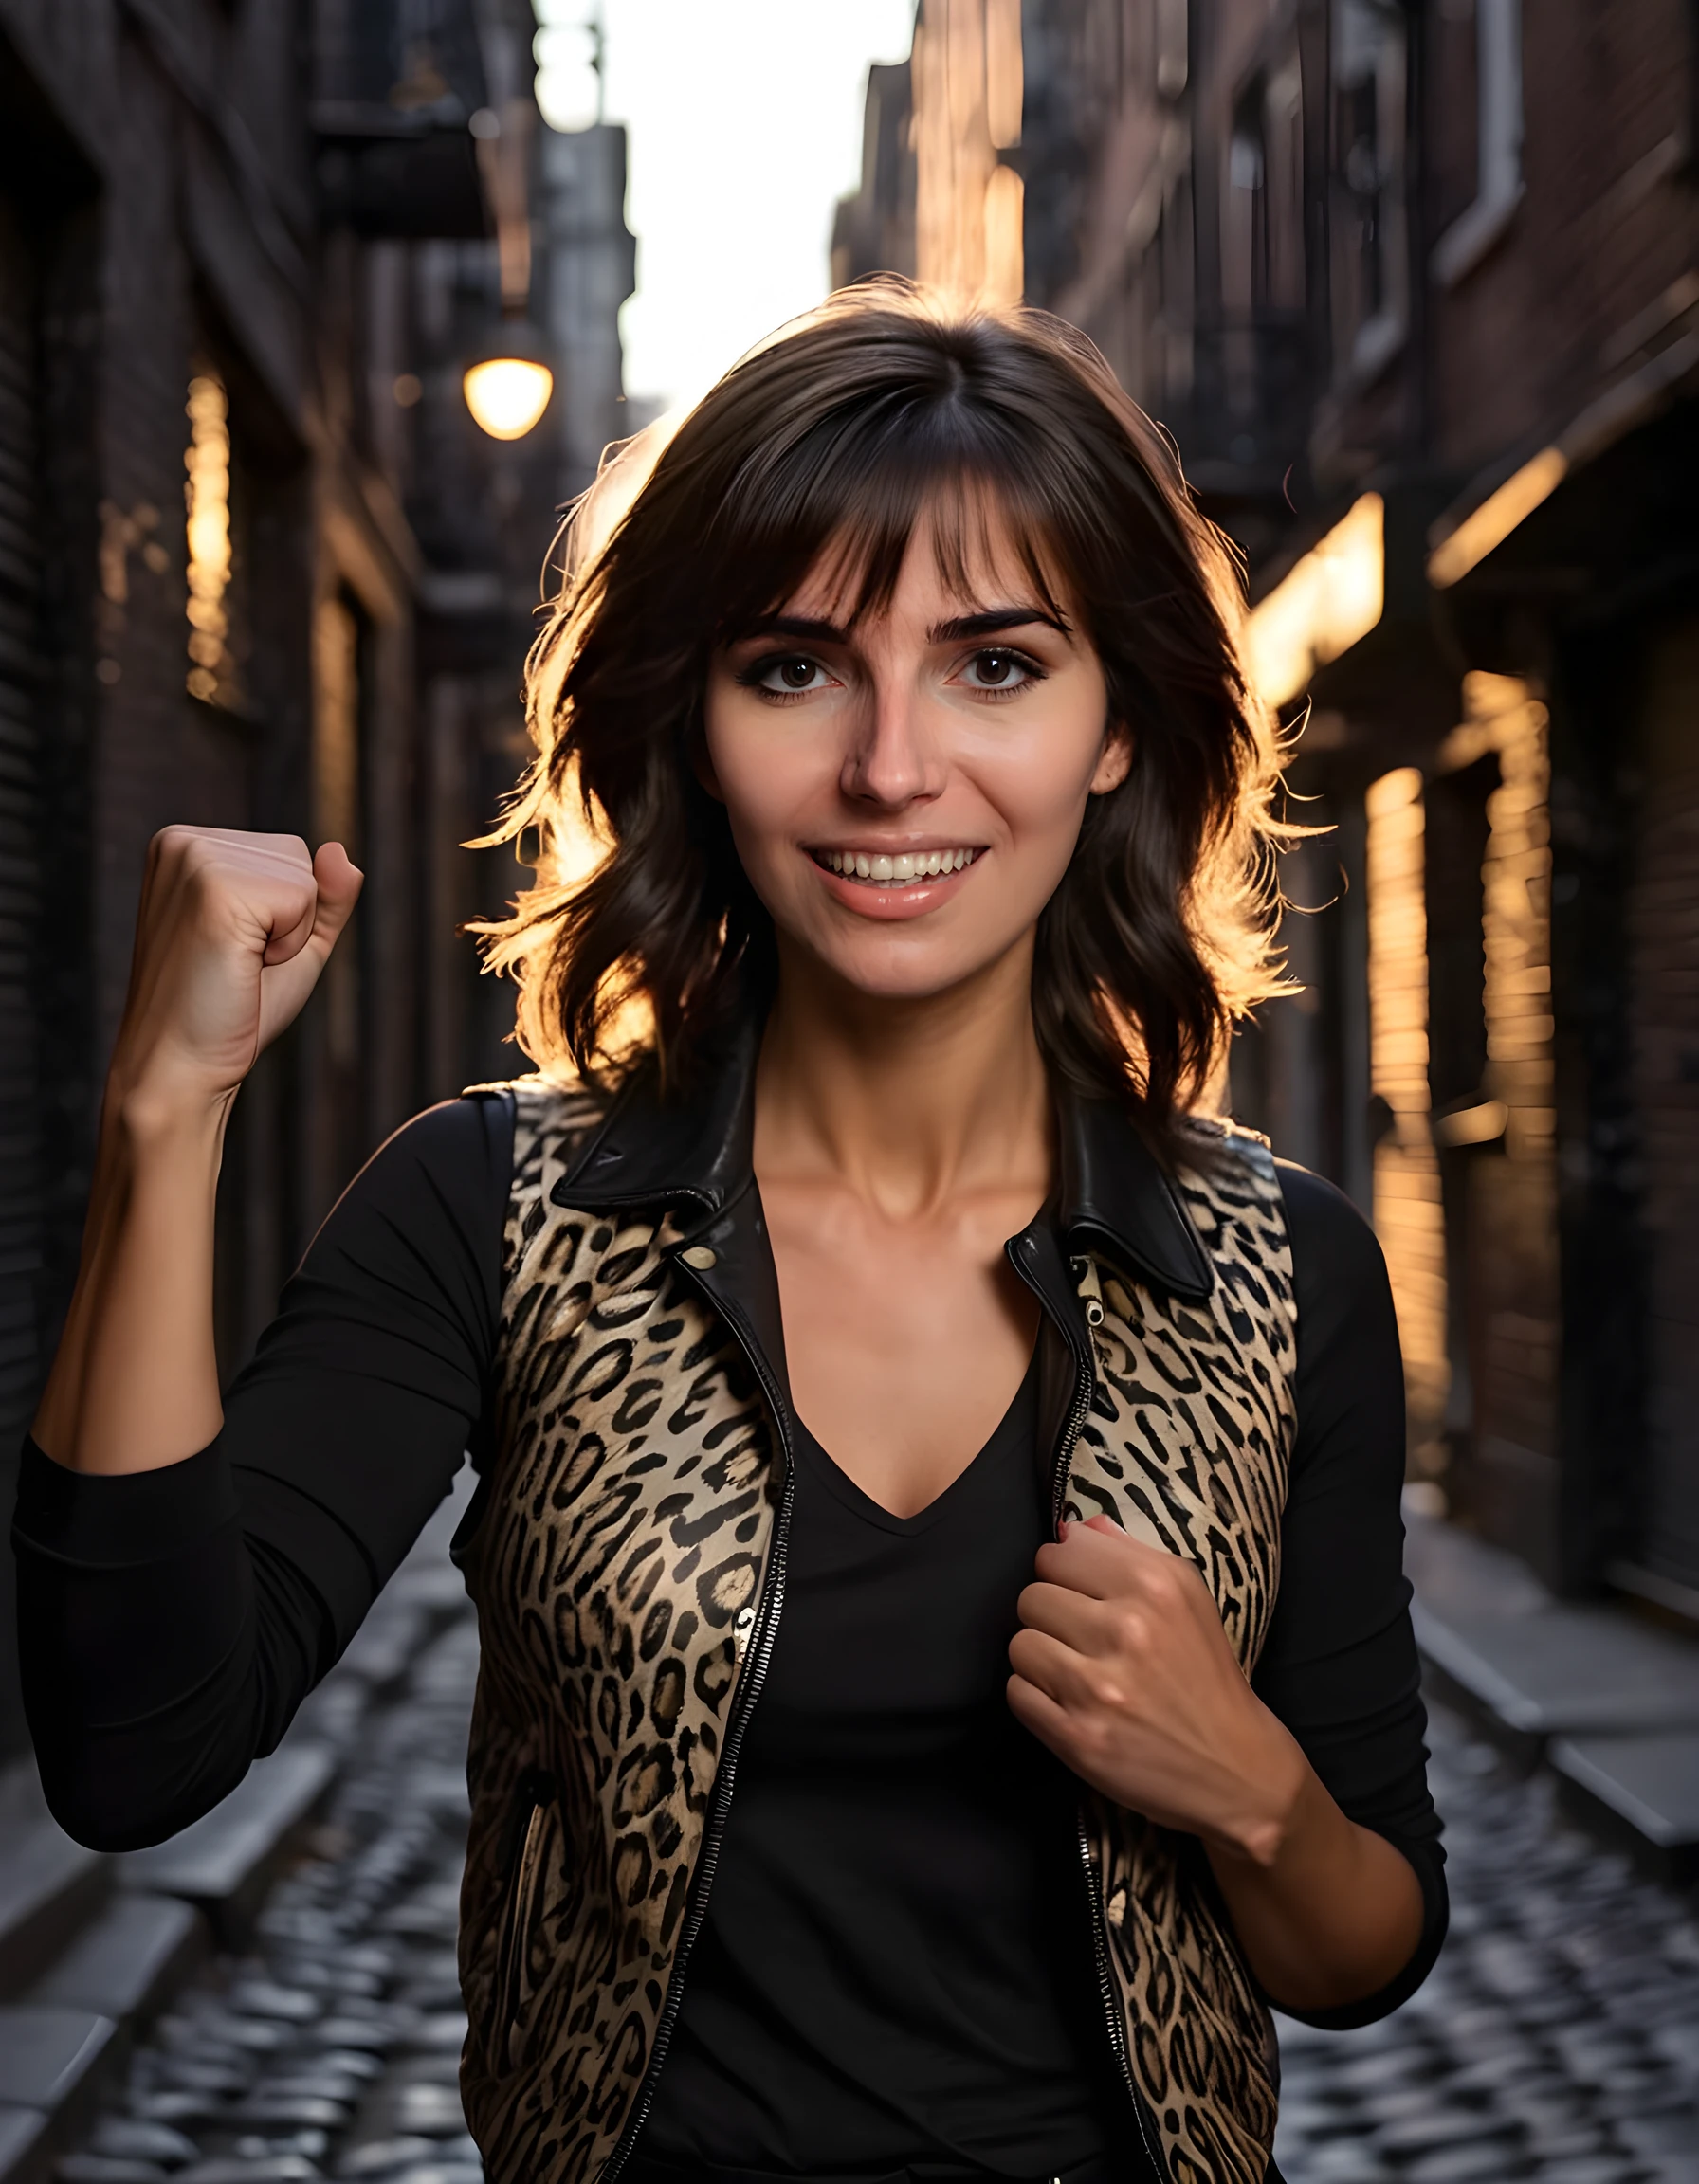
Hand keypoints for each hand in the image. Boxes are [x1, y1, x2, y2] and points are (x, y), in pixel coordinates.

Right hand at [110, 827, 362, 1127]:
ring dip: (290, 934)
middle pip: (298, 857)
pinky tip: (241, 967)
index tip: (236, 951)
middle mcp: (182, 841)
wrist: (181, 1068)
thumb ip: (324, 895)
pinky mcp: (213, 887)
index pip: (288, 853)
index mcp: (186, 846)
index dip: (286, 915)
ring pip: (304, 877)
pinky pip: (302, 899)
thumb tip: (340, 850)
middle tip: (237, 964)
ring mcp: (194, 859)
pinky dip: (290, 945)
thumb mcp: (292, 943)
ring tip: (236, 965)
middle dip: (291, 921)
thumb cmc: (230, 1013)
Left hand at [1007, 1514, 1306, 1865]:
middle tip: (1081, 1639)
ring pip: (1019, 1643)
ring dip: (1040, 1658)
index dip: (1065, 1573)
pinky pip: (1016, 1693)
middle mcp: (1125, 1630)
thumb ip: (1127, 1552)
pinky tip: (1069, 1703)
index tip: (1083, 1593)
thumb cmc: (1205, 1673)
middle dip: (1051, 1616)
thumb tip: (1070, 1525)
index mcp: (1153, 1585)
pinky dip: (1035, 1698)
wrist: (1235, 1767)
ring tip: (1075, 1671)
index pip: (1058, 1551)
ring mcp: (1098, 1688)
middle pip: (1032, 1596)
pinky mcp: (1078, 1738)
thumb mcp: (1187, 1596)